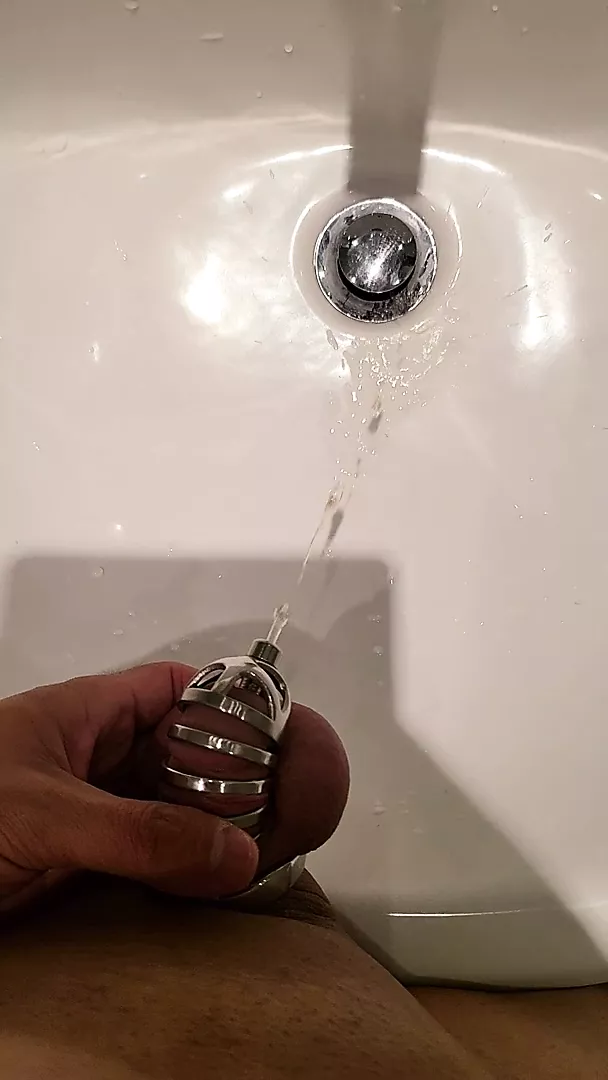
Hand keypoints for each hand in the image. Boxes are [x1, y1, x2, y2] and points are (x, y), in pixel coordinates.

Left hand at [0, 663, 348, 912]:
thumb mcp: (42, 812)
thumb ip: (137, 833)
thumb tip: (237, 855)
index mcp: (84, 716)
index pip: (173, 688)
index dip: (229, 702)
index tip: (281, 736)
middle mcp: (94, 762)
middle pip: (183, 754)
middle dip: (234, 776)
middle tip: (289, 810)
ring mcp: (90, 816)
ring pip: (171, 811)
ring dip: (214, 832)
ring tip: (269, 854)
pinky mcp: (83, 868)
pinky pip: (151, 862)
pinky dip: (185, 876)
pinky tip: (217, 892)